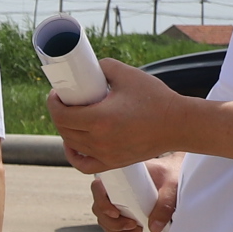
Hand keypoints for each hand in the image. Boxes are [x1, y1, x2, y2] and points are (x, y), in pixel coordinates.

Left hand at [51, 59, 185, 170]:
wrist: (179, 125)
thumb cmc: (156, 99)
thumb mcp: (128, 74)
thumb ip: (104, 66)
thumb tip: (89, 69)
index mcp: (100, 119)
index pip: (61, 115)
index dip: (53, 103)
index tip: (56, 93)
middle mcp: (100, 141)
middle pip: (64, 130)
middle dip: (58, 113)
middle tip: (64, 100)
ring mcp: (106, 154)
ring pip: (72, 145)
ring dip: (66, 130)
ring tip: (71, 116)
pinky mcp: (114, 162)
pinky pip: (84, 165)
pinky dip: (74, 155)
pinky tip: (74, 143)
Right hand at [88, 157, 179, 231]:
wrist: (177, 174)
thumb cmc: (172, 174)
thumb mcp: (171, 186)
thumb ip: (165, 204)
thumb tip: (153, 228)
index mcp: (119, 175)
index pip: (98, 188)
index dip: (101, 202)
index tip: (116, 213)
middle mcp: (113, 186)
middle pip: (98, 208)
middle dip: (111, 222)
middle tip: (133, 225)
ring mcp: (116, 198)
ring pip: (103, 218)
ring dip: (114, 229)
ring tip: (136, 229)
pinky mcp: (122, 208)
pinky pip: (111, 224)